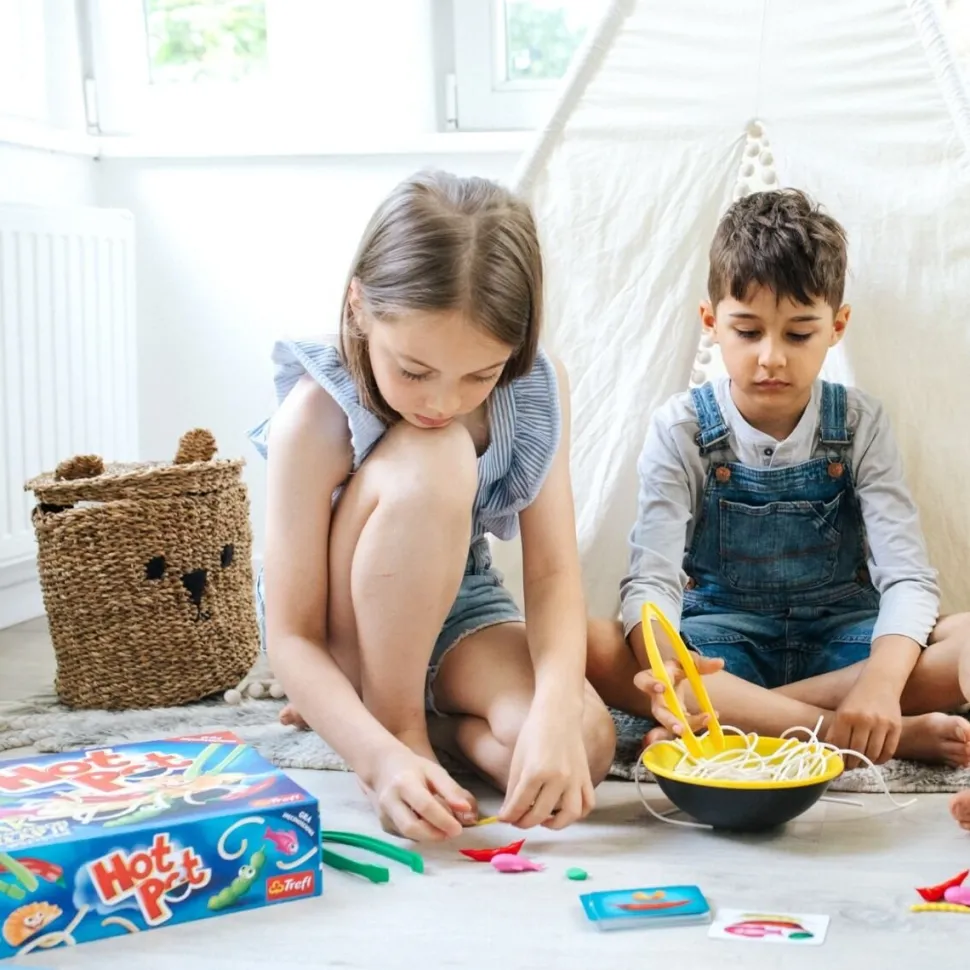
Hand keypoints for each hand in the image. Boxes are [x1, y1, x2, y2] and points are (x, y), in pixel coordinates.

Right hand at [366, 747, 478, 841]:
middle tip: (452, 832)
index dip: (443, 820)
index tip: (458, 829)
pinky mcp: (384, 826)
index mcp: (404, 783)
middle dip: (434, 835)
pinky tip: (427, 825)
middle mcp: (390, 800)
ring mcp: (384, 815)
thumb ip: (452, 790)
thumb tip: (468, 811)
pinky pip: (405, 836)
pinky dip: (420, 835)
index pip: (424, 806)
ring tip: (443, 828)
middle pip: (411, 826)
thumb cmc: (414, 768)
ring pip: (408, 835)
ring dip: (429, 836)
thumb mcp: (435, 772)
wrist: (384, 767)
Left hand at [500, 705, 594, 830]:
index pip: (520, 805)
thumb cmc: (535, 731)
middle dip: (524, 822)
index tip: (504, 818)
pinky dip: (577, 814)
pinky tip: (564, 811)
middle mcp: (558, 778)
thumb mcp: (518, 759)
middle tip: (517, 820)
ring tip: (542, 820)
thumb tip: (508, 812)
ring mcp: (575, 778)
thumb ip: (513, 788)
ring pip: (569, 815)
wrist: (558, 713)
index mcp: (536, 771)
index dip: (509, 816)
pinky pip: (587, 804)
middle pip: (540, 814)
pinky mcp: (586, 776)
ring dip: (554, 824)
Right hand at [632, 654, 723, 738]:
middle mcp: (656, 698)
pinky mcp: (676, 720)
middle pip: (658, 712)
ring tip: (698, 728)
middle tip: (680, 728)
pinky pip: (683, 727)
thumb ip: (700, 663)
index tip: (663, 687)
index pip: (642, 681)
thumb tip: (720, 663)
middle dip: (669, 720)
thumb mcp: (687, 661)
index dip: (649, 685)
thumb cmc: (678, 667)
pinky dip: (695, 726)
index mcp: (654, 677)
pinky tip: (710, 720)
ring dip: (683, 730)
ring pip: (670, 725)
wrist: (677, 677)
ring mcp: (666, 712)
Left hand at [826, 683, 901, 767]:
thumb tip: (831, 754)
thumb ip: (835, 731)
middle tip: (852, 766)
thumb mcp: (841, 711)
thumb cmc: (856, 699)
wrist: (880, 682)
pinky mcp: (896, 727)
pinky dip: (882, 759)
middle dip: (853, 763)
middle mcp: (863, 720)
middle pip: (857, 752)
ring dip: (867, 763)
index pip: (841, 745)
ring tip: (863, 762)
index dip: (840, 759)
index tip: (840, 765)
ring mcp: (881, 723)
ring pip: (873, 754)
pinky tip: (876, 759)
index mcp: (845, 716)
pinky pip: (889, 751)